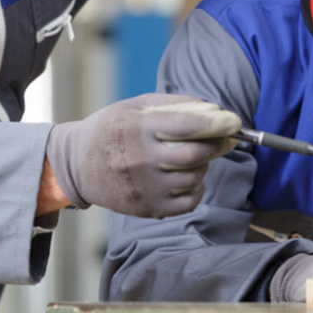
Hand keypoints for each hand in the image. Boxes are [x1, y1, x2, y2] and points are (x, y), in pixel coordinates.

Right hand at [45, 93, 240, 217]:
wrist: (77, 164)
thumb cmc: (113, 128)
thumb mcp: (137, 105)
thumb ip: (177, 104)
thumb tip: (214, 109)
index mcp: (137, 127)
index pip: (185, 125)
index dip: (215, 123)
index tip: (234, 121)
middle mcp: (140, 158)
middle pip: (195, 154)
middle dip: (218, 143)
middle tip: (226, 137)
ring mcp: (144, 186)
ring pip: (194, 177)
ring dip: (204, 164)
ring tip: (194, 155)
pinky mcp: (147, 208)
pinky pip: (189, 201)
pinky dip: (197, 188)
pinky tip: (188, 177)